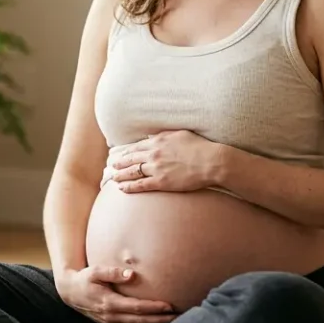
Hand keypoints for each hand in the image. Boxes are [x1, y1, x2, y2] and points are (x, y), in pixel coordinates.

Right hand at [55, 265, 177, 322]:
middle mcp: (111, 317)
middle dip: (161, 320)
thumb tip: (131, 273)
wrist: (71, 293)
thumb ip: (113, 272)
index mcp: (109, 303)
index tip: (169, 305)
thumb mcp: (95, 271)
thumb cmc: (85, 279)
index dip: (154, 308)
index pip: (136, 308)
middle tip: (178, 316)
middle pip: (141, 322)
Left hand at [107, 130, 223, 192]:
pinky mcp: (161, 182)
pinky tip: (122, 188)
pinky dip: (129, 187)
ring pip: (132, 172)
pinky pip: (140, 185)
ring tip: (113, 178)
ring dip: (121, 175)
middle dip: (119, 163)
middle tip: (112, 166)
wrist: (211, 161)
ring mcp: (156, 168)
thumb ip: (164, 134)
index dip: (126, 152)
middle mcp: (153, 154)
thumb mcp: (180, 134)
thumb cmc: (199, 146)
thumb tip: (152, 137)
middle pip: (130, 159)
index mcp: (158, 141)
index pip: (136, 147)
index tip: (120, 154)